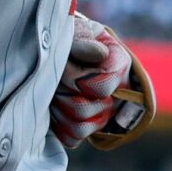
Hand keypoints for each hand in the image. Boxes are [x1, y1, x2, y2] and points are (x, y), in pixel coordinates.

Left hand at [50, 12, 134, 149]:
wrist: (60, 49)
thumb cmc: (68, 39)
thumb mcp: (73, 32)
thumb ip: (82, 41)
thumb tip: (99, 54)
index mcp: (119, 64)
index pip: (101, 87)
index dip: (77, 79)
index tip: (64, 64)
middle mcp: (118, 92)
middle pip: (84, 109)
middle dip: (62, 92)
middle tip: (53, 76)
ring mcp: (104, 113)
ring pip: (79, 127)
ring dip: (58, 108)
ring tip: (52, 89)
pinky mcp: (87, 127)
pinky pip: (72, 138)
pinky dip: (58, 124)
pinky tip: (54, 105)